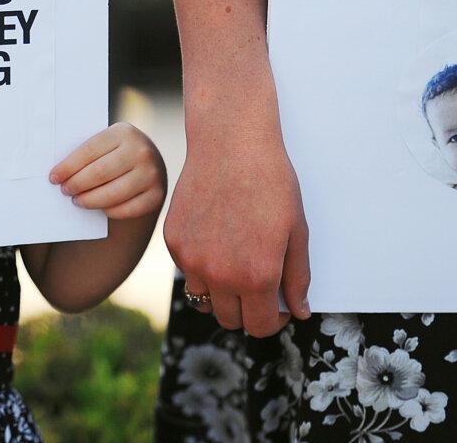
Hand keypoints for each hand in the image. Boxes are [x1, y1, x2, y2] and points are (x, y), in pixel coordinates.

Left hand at [49, 122, 166, 218]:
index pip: (89, 151)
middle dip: (77, 184)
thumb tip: (57, 172)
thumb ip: (88, 153)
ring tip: (77, 200)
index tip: (53, 178)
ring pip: (113, 193)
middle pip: (99, 173)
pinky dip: (110, 211)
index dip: (68, 167)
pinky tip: (100, 208)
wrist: (148, 165)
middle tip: (65, 191)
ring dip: (90, 200)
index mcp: (123, 132)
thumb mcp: (106, 144)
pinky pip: (128, 209)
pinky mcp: (157, 195)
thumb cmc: (114, 155)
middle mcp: (141, 151)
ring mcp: (152, 173)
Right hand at [164, 98, 310, 337]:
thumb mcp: (296, 232)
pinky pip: (187, 271)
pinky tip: (216, 239)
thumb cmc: (270, 183)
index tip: (278, 306)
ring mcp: (191, 259)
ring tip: (235, 266)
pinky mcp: (173, 242)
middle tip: (259, 287)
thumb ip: (297, 277)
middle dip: (248, 310)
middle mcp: (219, 274)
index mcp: (256, 276)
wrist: (230, 146)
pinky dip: (201, 267)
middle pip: (230, 320)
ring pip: (204, 300)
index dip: (274, 321)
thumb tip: (298, 310)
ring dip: (221, 293)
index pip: (260, 326)